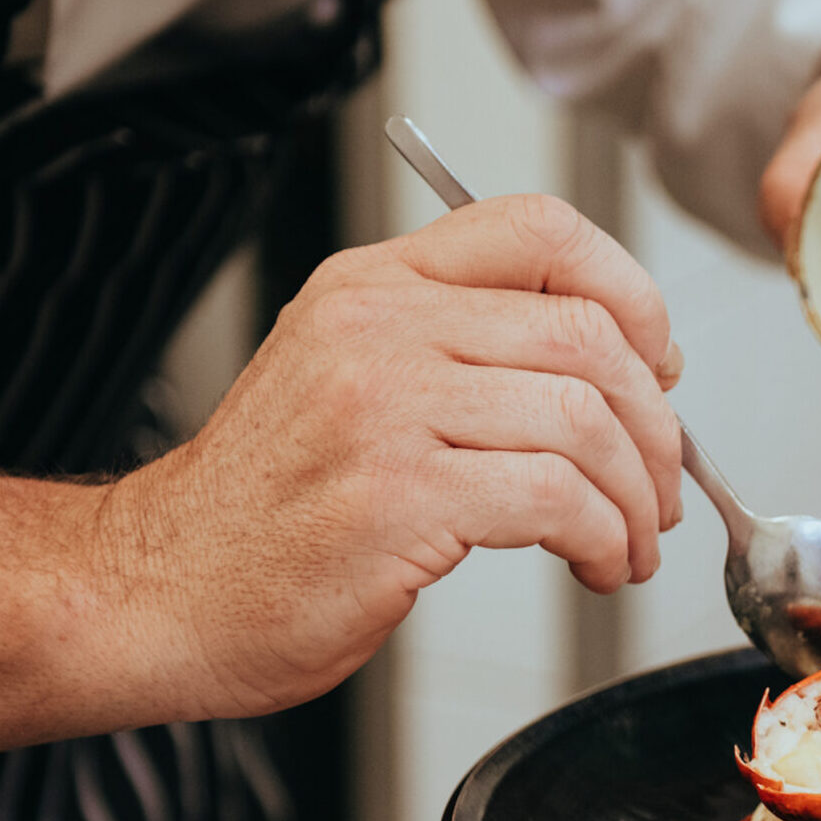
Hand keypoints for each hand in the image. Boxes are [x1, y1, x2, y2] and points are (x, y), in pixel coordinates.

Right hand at [100, 195, 683, 717]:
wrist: (160, 593)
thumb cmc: (268, 511)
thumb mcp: (352, 382)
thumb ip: (461, 351)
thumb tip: (617, 367)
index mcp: (373, 285)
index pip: (540, 228)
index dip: (630, 292)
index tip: (655, 363)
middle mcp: (377, 328)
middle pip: (587, 334)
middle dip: (655, 423)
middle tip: (661, 484)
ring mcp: (382, 408)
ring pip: (584, 417)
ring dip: (636, 495)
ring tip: (630, 542)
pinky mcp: (395, 496)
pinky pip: (555, 497)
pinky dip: (603, 537)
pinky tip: (595, 565)